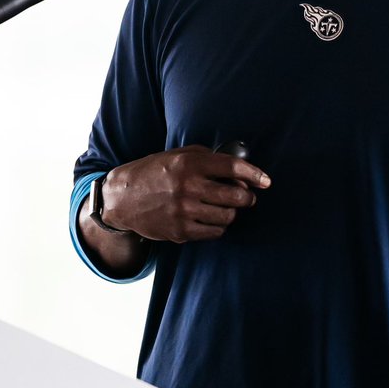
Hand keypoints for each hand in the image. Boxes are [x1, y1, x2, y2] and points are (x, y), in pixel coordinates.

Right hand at [100, 144, 270, 242]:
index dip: (254, 174)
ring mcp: (183, 211)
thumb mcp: (177, 155)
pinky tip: (213, 219)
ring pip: (228, 217)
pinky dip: (219, 226)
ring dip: (232, 213)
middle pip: (236, 196)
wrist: (122, 198)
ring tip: (227, 208)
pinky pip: (214, 232)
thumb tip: (239, 169)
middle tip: (246, 197)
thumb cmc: (154, 173)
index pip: (232, 168)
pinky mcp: (180, 231)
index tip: (266, 181)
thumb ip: (207, 158)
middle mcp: (187, 186)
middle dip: (247, 198)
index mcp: (189, 163)